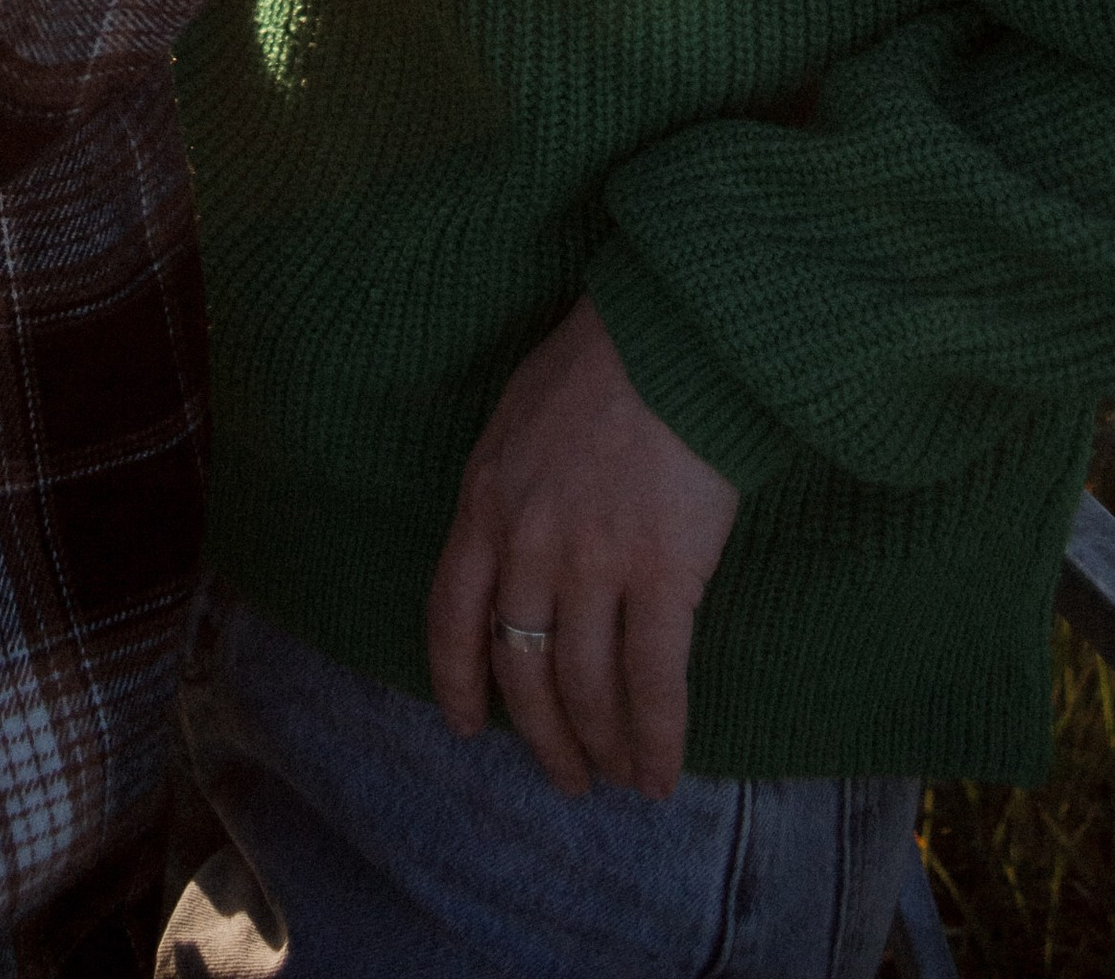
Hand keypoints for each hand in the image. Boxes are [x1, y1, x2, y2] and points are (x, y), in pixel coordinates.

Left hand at [426, 296, 739, 799]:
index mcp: (484, 502)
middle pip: (521, 669)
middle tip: (566, 776)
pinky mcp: (661, 575)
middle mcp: (526, 544)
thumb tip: (516, 555)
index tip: (465, 726)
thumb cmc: (599, 367)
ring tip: (619, 779)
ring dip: (602, 746)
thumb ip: (508, 493)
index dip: (456, 680)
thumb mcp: (517, 424)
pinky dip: (658, 738)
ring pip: (585, 687)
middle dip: (542, 736)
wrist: (667, 339)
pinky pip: (654, 681)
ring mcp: (591, 563)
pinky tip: (662, 774)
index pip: (452, 615)